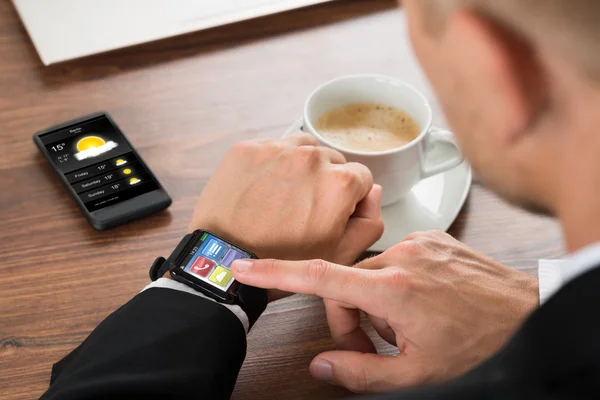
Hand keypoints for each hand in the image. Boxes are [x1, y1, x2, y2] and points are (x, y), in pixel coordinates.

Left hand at [189, 134, 383, 264]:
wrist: (224, 261)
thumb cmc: (280, 263)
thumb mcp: (339, 256)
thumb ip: (369, 222)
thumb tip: (372, 193)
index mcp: (339, 183)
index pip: (361, 176)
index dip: (350, 197)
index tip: (331, 211)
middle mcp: (311, 158)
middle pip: (332, 160)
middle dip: (325, 180)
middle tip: (304, 208)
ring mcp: (277, 150)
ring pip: (304, 148)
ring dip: (301, 166)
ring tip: (284, 195)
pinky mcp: (248, 149)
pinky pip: (272, 147)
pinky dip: (272, 163)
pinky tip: (263, 188)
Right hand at [231, 231, 538, 391]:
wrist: (528, 312)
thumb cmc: (480, 343)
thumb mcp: (418, 373)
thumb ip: (361, 371)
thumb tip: (321, 364)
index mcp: (393, 289)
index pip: (319, 276)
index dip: (275, 273)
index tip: (244, 265)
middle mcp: (402, 256)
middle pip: (344, 284)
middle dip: (349, 319)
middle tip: (371, 349)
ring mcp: (417, 243)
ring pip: (369, 273)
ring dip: (374, 302)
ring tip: (403, 329)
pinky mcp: (430, 237)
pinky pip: (393, 260)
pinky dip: (394, 284)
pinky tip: (417, 304)